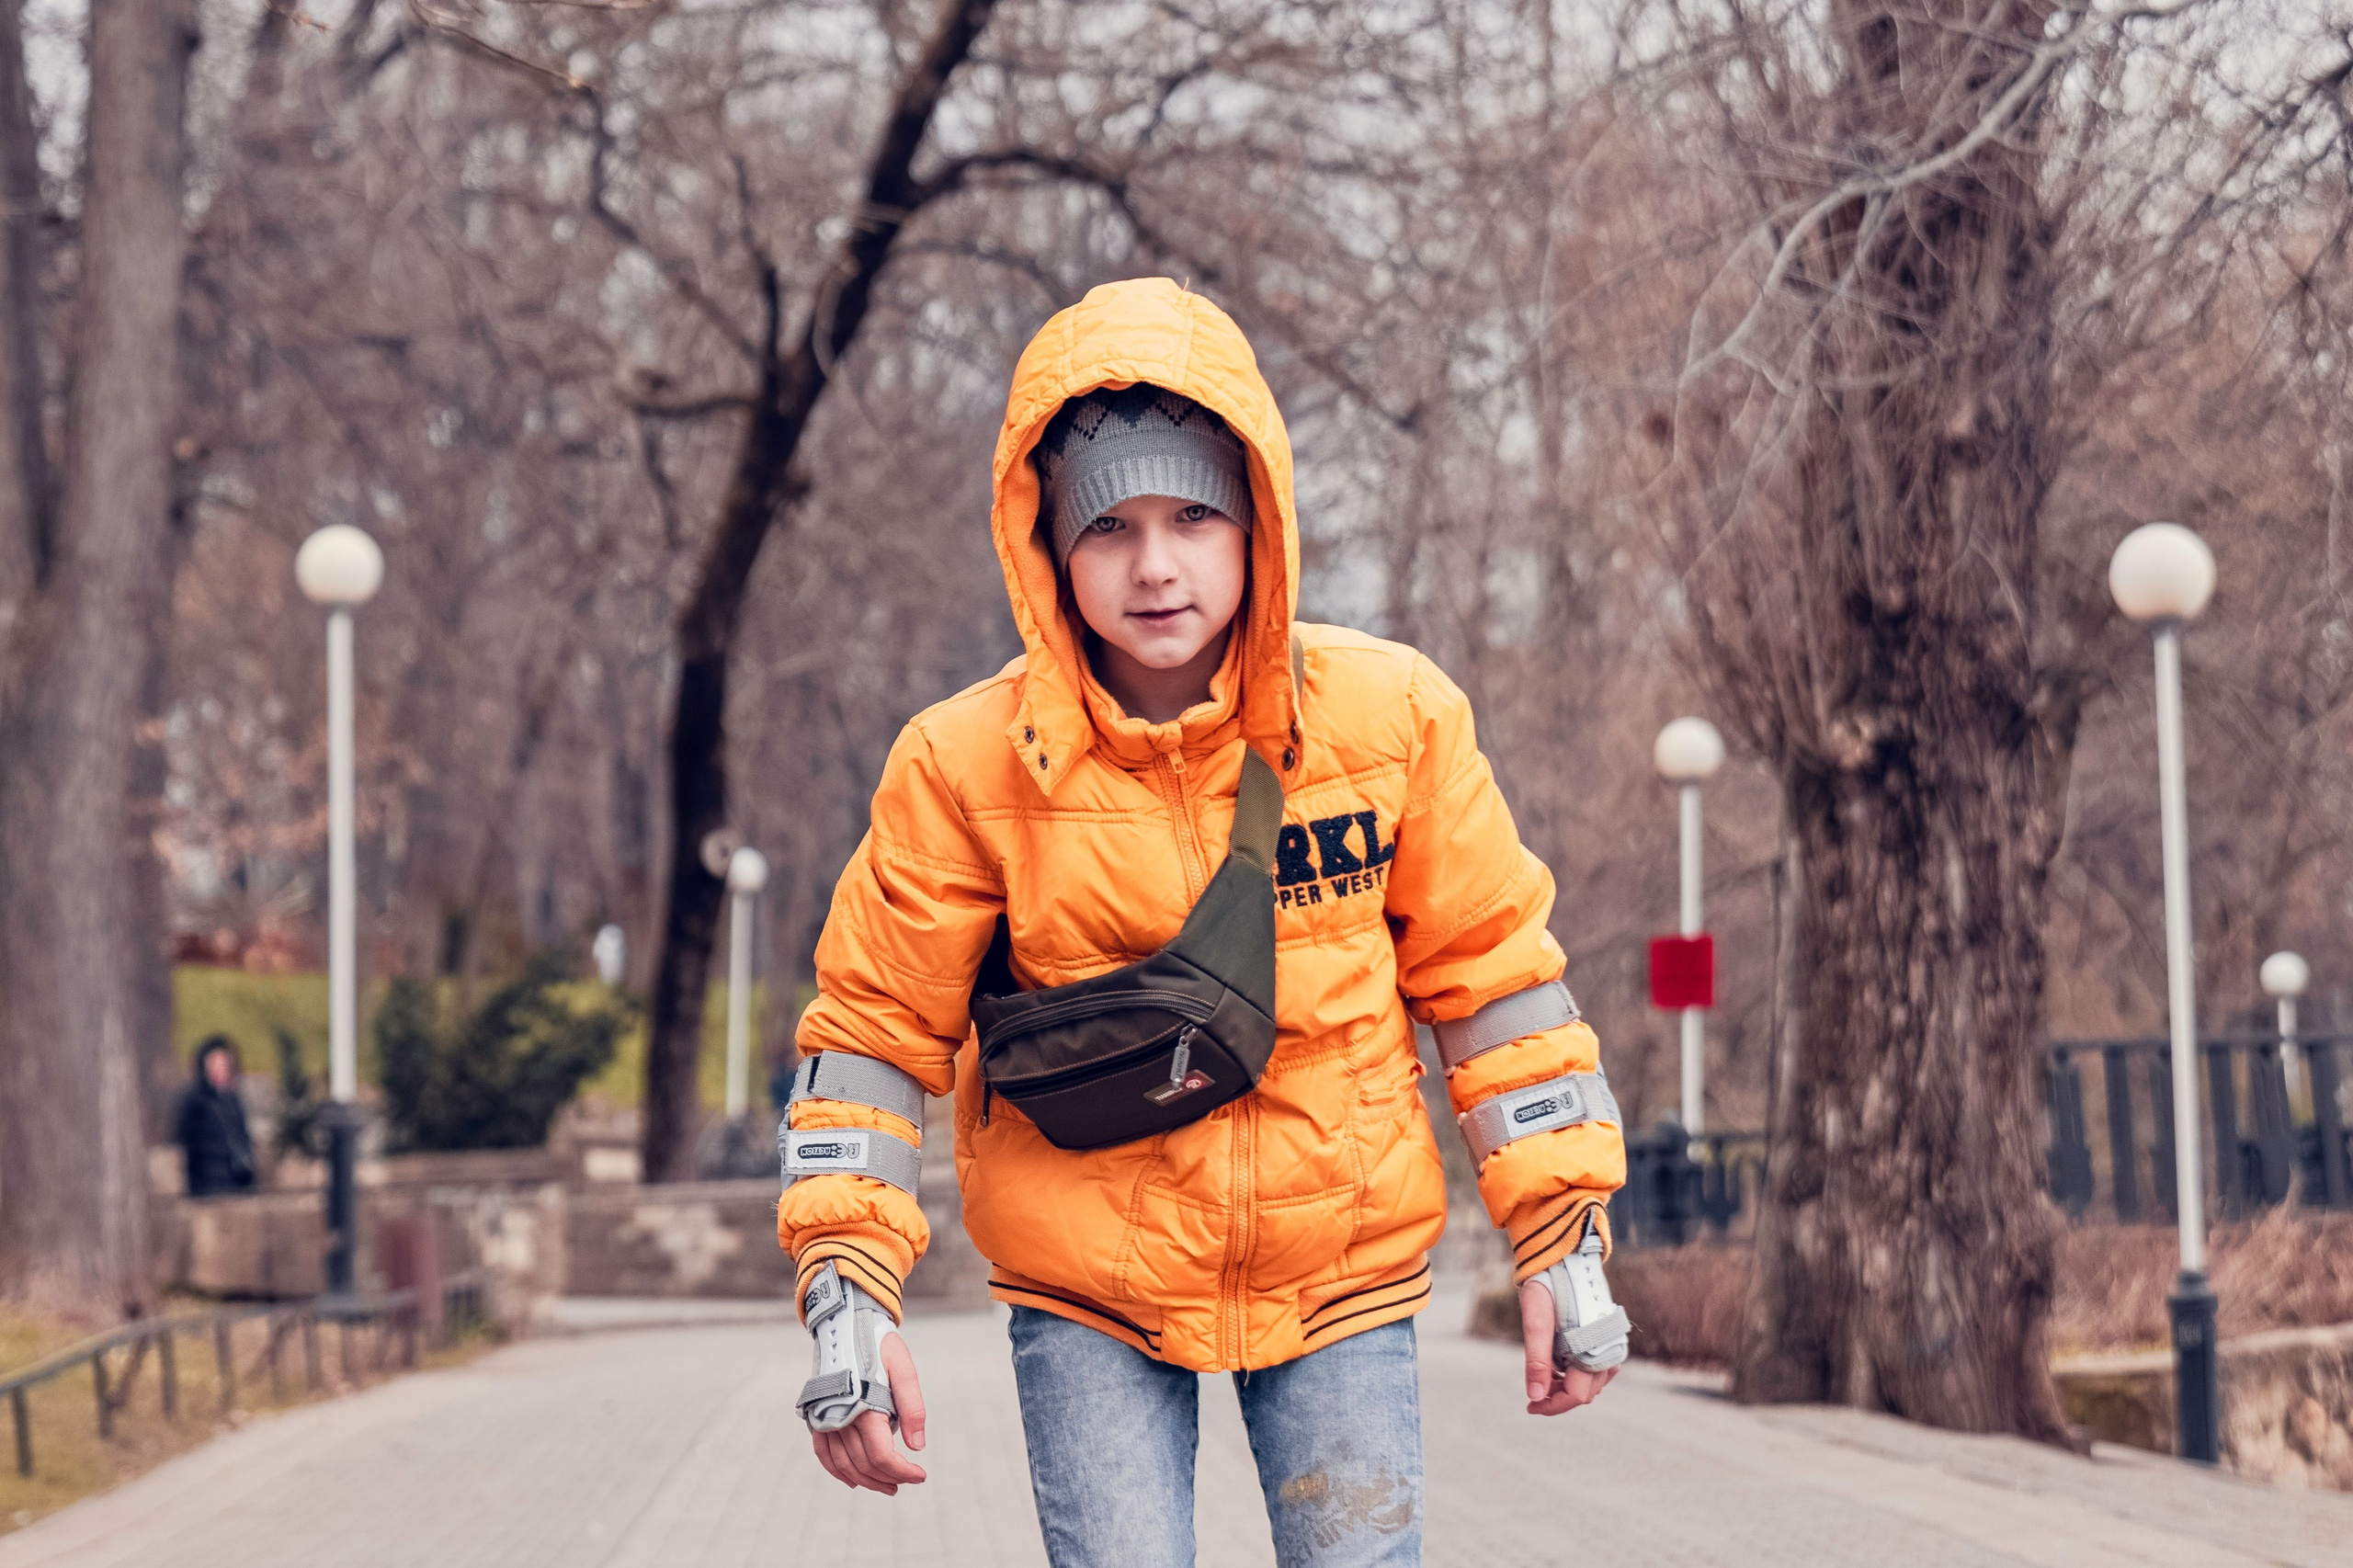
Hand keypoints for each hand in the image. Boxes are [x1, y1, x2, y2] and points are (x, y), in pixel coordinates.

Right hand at [810, 1330, 927, 1492]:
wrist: (844, 1323)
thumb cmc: (877, 1344)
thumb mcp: (903, 1369)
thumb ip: (912, 1407)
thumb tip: (917, 1447)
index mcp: (863, 1406)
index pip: (882, 1456)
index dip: (903, 1472)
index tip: (920, 1476)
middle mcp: (839, 1417)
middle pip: (864, 1464)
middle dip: (888, 1478)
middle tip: (907, 1482)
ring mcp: (824, 1418)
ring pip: (843, 1464)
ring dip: (865, 1481)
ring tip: (887, 1486)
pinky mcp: (816, 1415)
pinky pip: (823, 1453)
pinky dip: (837, 1471)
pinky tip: (852, 1481)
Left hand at [1519, 1276, 1617, 1415]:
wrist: (1563, 1257)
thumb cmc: (1547, 1286)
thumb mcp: (1537, 1322)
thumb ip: (1537, 1361)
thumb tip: (1534, 1398)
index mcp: (1592, 1349)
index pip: (1575, 1396)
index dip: (1552, 1406)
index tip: (1530, 1407)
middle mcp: (1608, 1351)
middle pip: (1584, 1393)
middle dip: (1558, 1397)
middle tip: (1533, 1392)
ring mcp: (1610, 1345)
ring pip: (1591, 1383)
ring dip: (1568, 1387)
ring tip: (1545, 1376)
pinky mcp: (1606, 1338)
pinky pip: (1595, 1369)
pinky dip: (1577, 1374)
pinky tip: (1559, 1365)